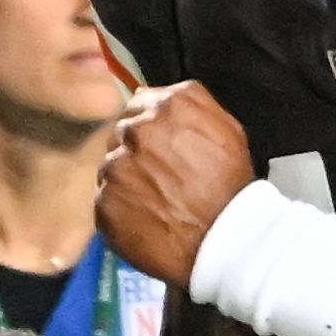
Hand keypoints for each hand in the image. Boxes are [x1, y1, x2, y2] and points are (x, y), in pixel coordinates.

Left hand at [96, 84, 254, 288]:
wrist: (224, 241)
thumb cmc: (231, 187)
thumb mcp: (227, 129)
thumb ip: (190, 105)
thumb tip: (150, 95)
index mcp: (167, 106)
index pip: (138, 104)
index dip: (149, 126)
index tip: (159, 146)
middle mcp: (136, 130)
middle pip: (121, 133)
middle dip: (136, 151)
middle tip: (160, 176)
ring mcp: (116, 167)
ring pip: (111, 166)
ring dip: (127, 179)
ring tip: (155, 200)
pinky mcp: (104, 202)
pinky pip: (106, 200)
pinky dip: (121, 208)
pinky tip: (145, 218)